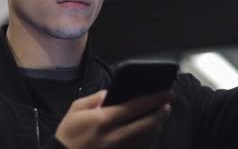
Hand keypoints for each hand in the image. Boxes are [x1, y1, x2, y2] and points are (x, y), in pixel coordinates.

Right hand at [55, 90, 171, 148]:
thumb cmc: (68, 135)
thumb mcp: (75, 110)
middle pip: (147, 124)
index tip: (166, 93)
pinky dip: (148, 140)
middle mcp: (115, 135)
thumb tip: (109, 94)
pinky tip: (150, 133)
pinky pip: (140, 148)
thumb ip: (95, 99)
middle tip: (169, 104)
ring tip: (160, 117)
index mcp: (104, 119)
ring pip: (147, 138)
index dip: (154, 99)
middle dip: (161, 113)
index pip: (135, 106)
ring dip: (157, 126)